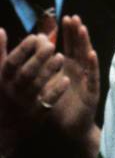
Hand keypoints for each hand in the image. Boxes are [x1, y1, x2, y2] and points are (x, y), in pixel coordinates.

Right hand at [0, 31, 66, 155]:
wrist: (5, 128)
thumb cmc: (3, 94)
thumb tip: (1, 29)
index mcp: (2, 79)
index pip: (11, 63)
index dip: (23, 49)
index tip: (35, 37)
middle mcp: (12, 91)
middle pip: (25, 73)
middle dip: (38, 58)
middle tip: (52, 45)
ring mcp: (24, 103)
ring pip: (37, 86)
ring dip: (49, 71)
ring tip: (61, 57)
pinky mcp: (36, 115)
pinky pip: (47, 102)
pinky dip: (56, 91)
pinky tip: (65, 80)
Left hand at [46, 16, 100, 157]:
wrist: (69, 130)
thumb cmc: (58, 106)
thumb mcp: (45, 83)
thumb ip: (41, 65)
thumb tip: (33, 45)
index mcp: (68, 67)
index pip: (69, 46)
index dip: (68, 32)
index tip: (65, 17)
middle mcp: (79, 71)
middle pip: (79, 48)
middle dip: (76, 32)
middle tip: (73, 17)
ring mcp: (87, 80)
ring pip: (87, 58)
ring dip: (85, 43)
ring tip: (82, 29)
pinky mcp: (92, 92)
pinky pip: (93, 76)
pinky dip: (93, 65)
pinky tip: (92, 54)